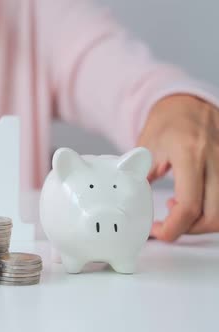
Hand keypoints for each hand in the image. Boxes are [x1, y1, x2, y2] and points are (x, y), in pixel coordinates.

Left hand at [137, 94, 218, 241]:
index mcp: (189, 153)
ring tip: (180, 207)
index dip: (173, 227)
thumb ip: (142, 177)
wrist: (186, 103)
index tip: (157, 231)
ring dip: (203, 221)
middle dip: (189, 228)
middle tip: (168, 222)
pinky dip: (214, 210)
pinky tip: (195, 200)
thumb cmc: (165, 125)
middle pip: (214, 215)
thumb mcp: (146, 149)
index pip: (189, 204)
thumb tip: (133, 207)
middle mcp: (216, 158)